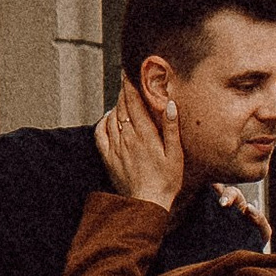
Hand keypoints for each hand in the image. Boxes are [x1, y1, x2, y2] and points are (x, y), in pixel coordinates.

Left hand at [95, 79, 186, 210]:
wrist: (147, 204)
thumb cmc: (166, 181)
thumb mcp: (175, 154)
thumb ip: (171, 128)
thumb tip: (170, 104)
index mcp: (145, 134)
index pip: (134, 102)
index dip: (130, 85)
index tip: (129, 72)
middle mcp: (127, 138)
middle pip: (122, 107)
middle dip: (123, 91)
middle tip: (126, 79)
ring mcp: (116, 148)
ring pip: (111, 117)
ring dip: (115, 105)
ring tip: (121, 98)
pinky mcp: (108, 158)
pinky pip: (100, 134)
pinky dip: (103, 122)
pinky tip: (109, 118)